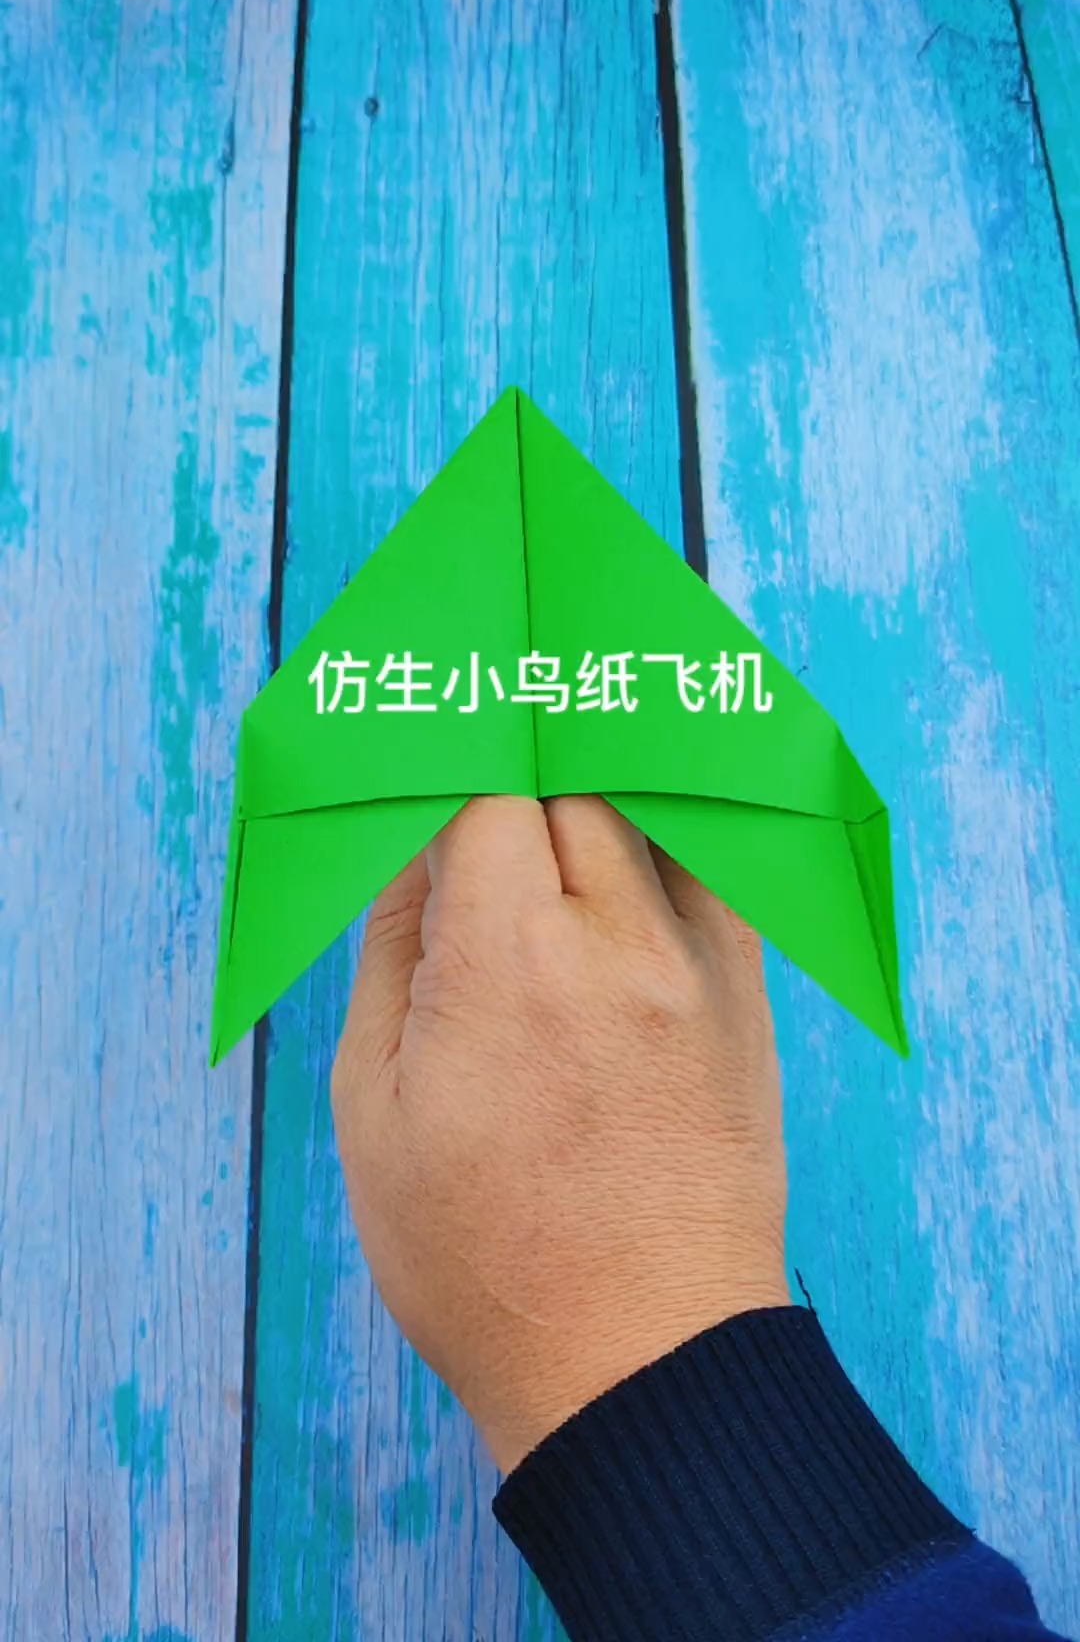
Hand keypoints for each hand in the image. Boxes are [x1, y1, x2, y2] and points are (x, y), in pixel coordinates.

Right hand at [331, 794, 789, 1473]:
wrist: (641, 1363)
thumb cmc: (484, 1257)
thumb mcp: (377, 1110)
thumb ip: (393, 951)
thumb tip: (408, 848)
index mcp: (508, 962)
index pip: (487, 785)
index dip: (451, 752)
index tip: (426, 751)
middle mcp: (617, 941)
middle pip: (572, 779)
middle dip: (516, 762)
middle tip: (480, 761)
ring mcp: (699, 965)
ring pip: (650, 809)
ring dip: (595, 785)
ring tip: (557, 773)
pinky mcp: (750, 996)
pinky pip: (725, 867)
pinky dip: (680, 826)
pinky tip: (646, 820)